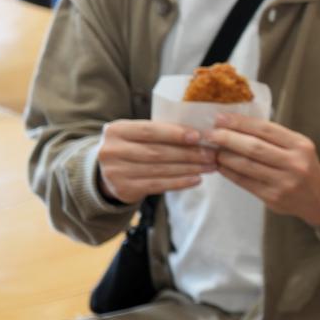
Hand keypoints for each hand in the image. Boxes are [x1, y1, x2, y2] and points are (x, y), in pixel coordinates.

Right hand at [96, 119, 216, 203]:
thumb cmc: (132, 147)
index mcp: (116, 130)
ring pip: (160, 169)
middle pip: (157, 152)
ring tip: (209, 166)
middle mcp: (111, 151)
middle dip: (188, 153)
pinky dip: (179, 182)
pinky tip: (196, 179)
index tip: (198, 136)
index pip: (149, 130)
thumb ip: (160, 132)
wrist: (107, 172)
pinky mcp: (124, 189)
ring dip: (189, 168)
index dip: (175, 134)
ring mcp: (115, 172)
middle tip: (211, 154)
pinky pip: (158, 185)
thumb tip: (199, 135)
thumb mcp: (137, 135)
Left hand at [206, 113, 319, 225]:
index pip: (266, 129)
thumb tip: (237, 126)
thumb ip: (274, 138)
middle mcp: (294, 163)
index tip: (221, 118)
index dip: (240, 123)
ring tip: (213, 150)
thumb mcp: (298, 147)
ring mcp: (283, 182)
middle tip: (211, 134)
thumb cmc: (305, 167)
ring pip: (246, 165)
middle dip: (228, 138)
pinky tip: (220, 165)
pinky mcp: (273, 198)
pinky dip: (229, 172)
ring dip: (225, 156)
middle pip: (254, 147)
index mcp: (300, 145)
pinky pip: (245, 182)